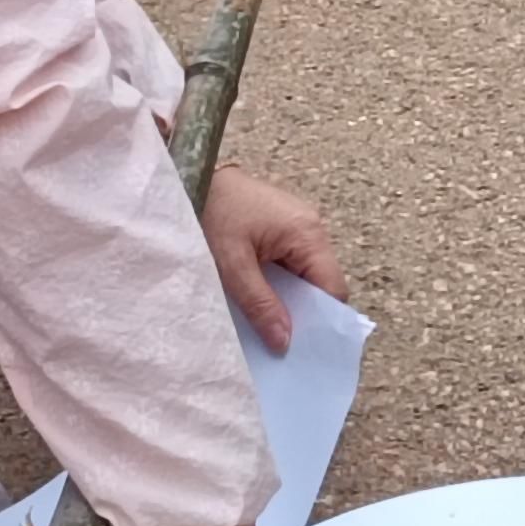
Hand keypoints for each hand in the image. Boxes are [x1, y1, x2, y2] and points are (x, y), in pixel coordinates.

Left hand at [201, 161, 343, 349]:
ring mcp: (298, 227)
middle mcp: (311, 228)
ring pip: (305, 277)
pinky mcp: (282, 229)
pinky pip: (291, 266)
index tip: (303, 351)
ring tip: (270, 328)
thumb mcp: (232, 265)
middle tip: (283, 346)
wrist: (191, 174)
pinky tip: (261, 303)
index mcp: (307, 233)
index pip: (333, 289)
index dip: (322, 322)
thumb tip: (285, 343)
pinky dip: (279, 287)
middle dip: (304, 315)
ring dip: (289, 301)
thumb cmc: (211, 213)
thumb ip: (261, 304)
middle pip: (321, 285)